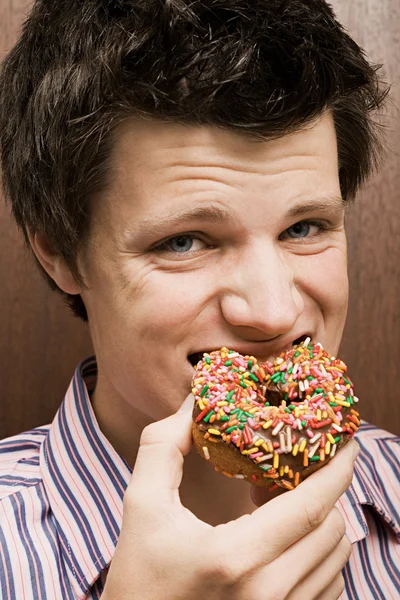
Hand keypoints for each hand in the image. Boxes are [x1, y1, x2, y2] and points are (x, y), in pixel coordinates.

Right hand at [102, 393, 358, 599]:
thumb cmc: (138, 576)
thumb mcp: (142, 505)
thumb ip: (163, 446)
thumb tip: (194, 403)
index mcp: (236, 556)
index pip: (310, 506)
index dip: (337, 469)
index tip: (346, 441)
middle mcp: (269, 593)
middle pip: (331, 529)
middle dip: (323, 491)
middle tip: (292, 472)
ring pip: (336, 559)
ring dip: (321, 523)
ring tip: (283, 508)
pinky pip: (328, 587)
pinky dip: (319, 557)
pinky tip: (285, 543)